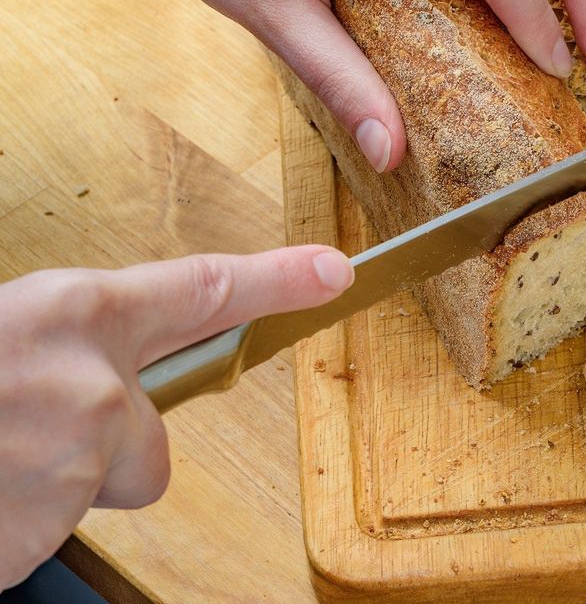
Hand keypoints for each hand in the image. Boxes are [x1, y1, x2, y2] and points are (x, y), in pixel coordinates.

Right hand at [0, 246, 353, 588]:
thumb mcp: (2, 331)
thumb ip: (60, 343)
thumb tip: (94, 357)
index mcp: (67, 313)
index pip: (202, 288)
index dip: (277, 280)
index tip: (334, 273)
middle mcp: (87, 381)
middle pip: (150, 440)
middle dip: (104, 451)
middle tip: (24, 436)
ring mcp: (69, 455)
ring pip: (97, 487)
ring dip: (48, 488)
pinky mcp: (41, 523)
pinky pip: (49, 530)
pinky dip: (16, 525)